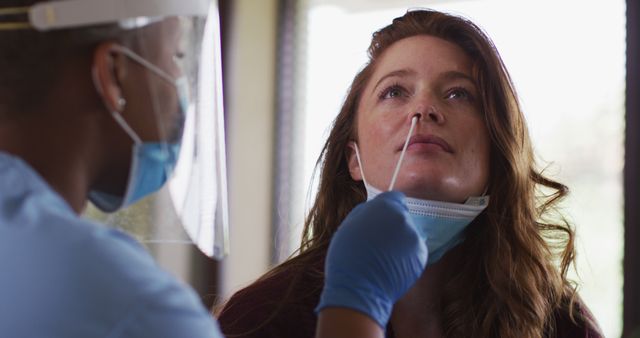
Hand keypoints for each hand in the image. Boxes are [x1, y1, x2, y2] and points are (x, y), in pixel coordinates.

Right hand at [315, 191, 427, 328]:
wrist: (359, 289)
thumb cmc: (347, 258)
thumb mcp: (348, 225)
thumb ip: (366, 212)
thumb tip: (375, 209)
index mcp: (384, 207)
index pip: (394, 198)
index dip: (387, 208)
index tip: (381, 219)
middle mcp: (403, 219)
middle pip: (402, 216)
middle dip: (392, 226)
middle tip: (378, 242)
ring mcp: (414, 237)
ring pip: (409, 234)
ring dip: (400, 242)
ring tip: (384, 257)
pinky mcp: (421, 255)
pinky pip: (414, 250)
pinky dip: (406, 257)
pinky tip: (392, 266)